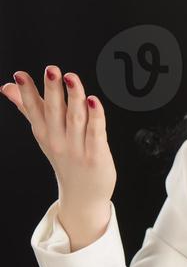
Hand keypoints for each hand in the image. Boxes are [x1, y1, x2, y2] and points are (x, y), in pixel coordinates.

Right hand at [1, 66, 116, 215]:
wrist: (83, 196)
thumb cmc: (65, 159)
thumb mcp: (44, 135)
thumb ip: (29, 108)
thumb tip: (7, 87)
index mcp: (44, 133)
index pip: (34, 110)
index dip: (27, 92)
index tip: (20, 75)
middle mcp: (58, 140)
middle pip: (54, 111)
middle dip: (52, 91)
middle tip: (51, 70)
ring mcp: (77, 149)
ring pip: (76, 118)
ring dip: (74, 96)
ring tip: (71, 78)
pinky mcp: (96, 155)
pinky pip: (95, 133)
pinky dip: (95, 116)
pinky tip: (93, 101)